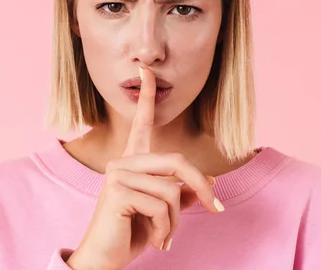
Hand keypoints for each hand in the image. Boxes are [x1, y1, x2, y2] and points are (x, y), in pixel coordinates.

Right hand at [66, 66, 223, 269]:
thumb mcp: (162, 212)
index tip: (145, 70)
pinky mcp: (118, 191)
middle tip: (216, 209)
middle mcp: (123, 162)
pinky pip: (163, 205)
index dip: (146, 95)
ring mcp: (118, 175)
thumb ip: (181, 194)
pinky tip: (156, 241)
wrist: (104, 260)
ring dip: (176, 221)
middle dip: (201, 186)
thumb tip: (209, 182)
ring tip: (165, 236)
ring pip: (172, 190)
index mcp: (133, 162)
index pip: (141, 122)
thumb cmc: (130, 233)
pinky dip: (167, 229)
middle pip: (177, 161)